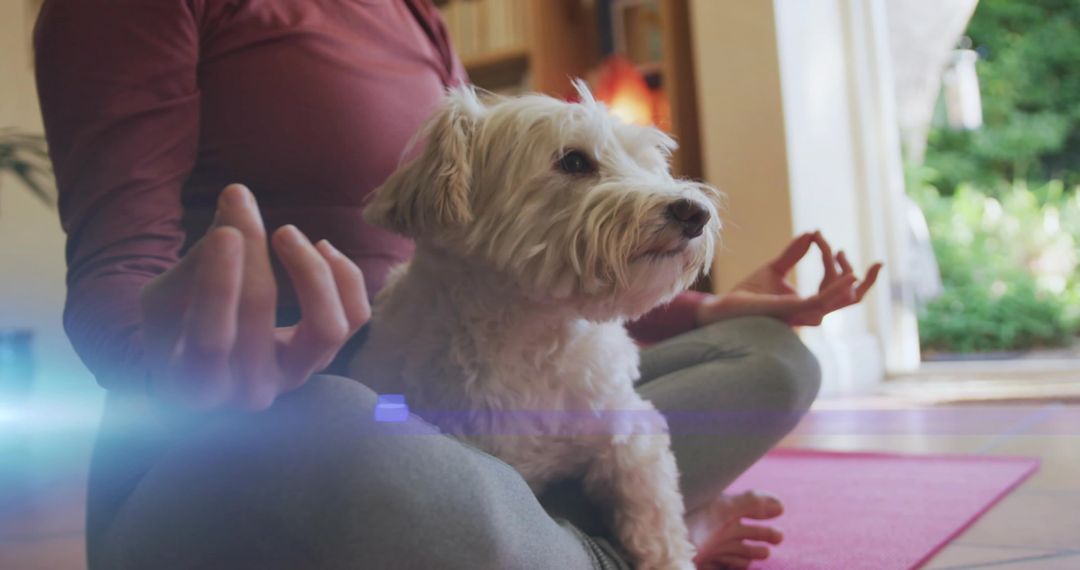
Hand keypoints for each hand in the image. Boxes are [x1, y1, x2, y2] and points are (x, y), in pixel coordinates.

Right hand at [140, 184, 369, 410]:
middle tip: (241, 205)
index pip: (212, 340)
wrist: (200, 362)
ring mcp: (294, 378)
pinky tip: (322, 246)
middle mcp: (251, 393)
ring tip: (285, 232)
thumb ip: (201, 255)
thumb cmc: (174, 326)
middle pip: (262, 318)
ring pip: (326, 328)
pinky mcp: (325, 357)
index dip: (219, 283)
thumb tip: (238, 195)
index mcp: (195, 386)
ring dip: (310, 271)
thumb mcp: (168, 295)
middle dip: (254, 254)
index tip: (225, 234)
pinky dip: (344, 279)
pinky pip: (354, 318)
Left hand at [697, 231, 881, 326]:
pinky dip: (838, 288)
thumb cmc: (748, 293)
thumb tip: (811, 232)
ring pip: (842, 300)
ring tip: (845, 257)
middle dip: (865, 281)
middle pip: (851, 299)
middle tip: (868, 260)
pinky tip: (849, 276)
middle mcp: (811, 311)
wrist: (725, 304)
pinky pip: (823, 301)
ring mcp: (804, 313)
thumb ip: (794, 253)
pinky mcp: (794, 310)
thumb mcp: (775, 268)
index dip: (835, 262)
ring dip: (847, 276)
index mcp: (809, 304)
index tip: (821, 237)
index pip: (836, 285)